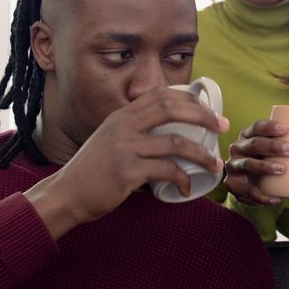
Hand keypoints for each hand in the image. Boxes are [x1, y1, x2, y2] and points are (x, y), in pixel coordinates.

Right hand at [24, 87, 227, 237]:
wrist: (66, 194)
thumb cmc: (93, 172)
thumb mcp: (110, 140)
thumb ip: (133, 133)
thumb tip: (167, 135)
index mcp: (121, 116)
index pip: (160, 94)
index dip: (189, 99)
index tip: (209, 111)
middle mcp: (124, 126)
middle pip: (171, 109)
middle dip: (203, 116)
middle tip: (222, 127)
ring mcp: (125, 147)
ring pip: (176, 142)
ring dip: (201, 154)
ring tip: (214, 165)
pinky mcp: (127, 171)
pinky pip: (166, 171)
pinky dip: (182, 179)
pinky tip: (186, 189)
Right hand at [224, 120, 288, 204]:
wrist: (249, 183)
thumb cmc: (269, 161)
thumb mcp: (275, 149)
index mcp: (248, 135)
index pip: (256, 127)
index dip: (269, 126)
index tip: (286, 129)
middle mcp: (238, 149)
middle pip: (253, 144)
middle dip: (272, 146)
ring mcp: (234, 167)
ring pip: (247, 165)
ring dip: (265, 167)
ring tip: (283, 170)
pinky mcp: (234, 186)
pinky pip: (247, 191)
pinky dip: (262, 196)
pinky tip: (276, 198)